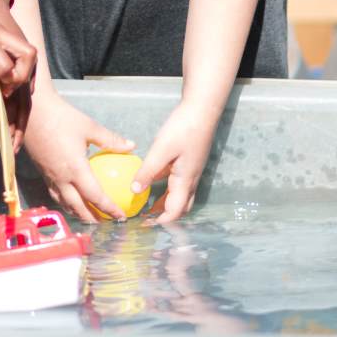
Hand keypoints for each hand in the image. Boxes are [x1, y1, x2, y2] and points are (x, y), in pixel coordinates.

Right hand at [21, 92, 134, 224]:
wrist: (32, 112)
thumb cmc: (62, 118)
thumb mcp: (90, 127)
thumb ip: (111, 140)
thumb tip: (131, 146)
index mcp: (75, 169)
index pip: (95, 197)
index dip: (109, 209)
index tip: (121, 216)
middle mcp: (62, 178)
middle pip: (78, 208)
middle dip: (93, 220)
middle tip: (106, 223)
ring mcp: (50, 177)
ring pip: (64, 204)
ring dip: (78, 214)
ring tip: (89, 217)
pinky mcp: (42, 173)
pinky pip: (55, 194)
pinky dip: (65, 202)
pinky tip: (71, 199)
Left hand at [130, 100, 220, 222]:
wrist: (202, 109)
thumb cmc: (184, 128)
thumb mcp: (161, 149)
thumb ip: (148, 171)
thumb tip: (133, 191)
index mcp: (185, 181)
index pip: (175, 212)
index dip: (161, 222)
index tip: (144, 227)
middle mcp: (191, 180)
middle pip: (179, 207)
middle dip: (164, 217)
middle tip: (145, 219)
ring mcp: (191, 171)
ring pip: (178, 195)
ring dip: (164, 203)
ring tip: (145, 206)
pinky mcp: (188, 162)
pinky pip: (176, 181)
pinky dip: (164, 187)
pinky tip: (150, 181)